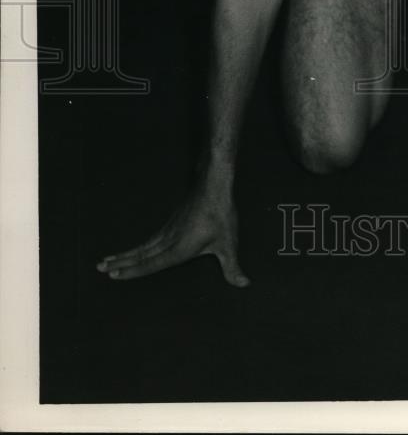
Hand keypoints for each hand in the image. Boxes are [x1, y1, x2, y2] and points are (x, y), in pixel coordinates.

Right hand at [96, 189, 249, 286]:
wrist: (213, 185)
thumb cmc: (221, 215)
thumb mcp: (229, 243)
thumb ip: (233, 267)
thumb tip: (244, 284)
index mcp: (179, 248)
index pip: (151, 263)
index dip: (133, 271)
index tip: (114, 275)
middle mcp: (169, 240)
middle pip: (140, 254)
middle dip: (121, 263)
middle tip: (100, 269)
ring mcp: (168, 230)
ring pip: (143, 246)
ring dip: (125, 254)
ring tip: (106, 261)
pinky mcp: (171, 223)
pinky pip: (149, 239)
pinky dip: (137, 247)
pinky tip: (134, 251)